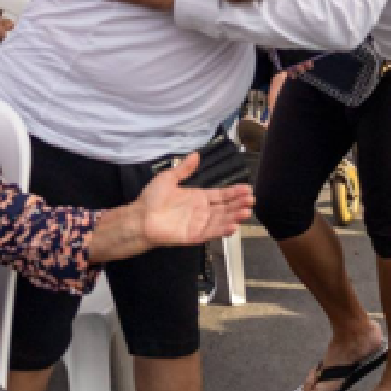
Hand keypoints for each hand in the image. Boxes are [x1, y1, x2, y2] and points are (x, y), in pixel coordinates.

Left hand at [138, 154, 253, 247]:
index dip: (234, 192)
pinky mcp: (194, 235)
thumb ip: (184, 169)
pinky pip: (211, 233)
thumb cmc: (151, 199)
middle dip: (239, 204)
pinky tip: (233, 226)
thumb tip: (196, 155)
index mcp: (198, 197)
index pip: (221, 194)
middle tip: (251, 199)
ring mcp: (199, 224)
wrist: (140, 217)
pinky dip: (222, 230)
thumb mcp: (169, 178)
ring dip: (235, 216)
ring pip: (222, 220)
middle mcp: (202, 211)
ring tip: (246, 212)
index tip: (247, 189)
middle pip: (225, 207)